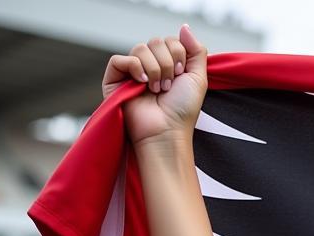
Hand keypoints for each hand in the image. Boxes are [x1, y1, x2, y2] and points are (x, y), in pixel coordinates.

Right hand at [102, 24, 206, 145]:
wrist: (167, 131)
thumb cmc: (183, 110)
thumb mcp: (198, 78)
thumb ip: (196, 51)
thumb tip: (184, 27)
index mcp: (167, 64)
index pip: (169, 40)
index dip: (178, 55)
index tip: (181, 75)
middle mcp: (149, 66)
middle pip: (155, 41)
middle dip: (167, 64)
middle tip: (169, 86)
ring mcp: (131, 72)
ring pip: (140, 48)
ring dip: (154, 70)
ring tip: (157, 90)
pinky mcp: (115, 79)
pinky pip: (120, 59)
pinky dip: (134, 69)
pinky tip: (142, 84)